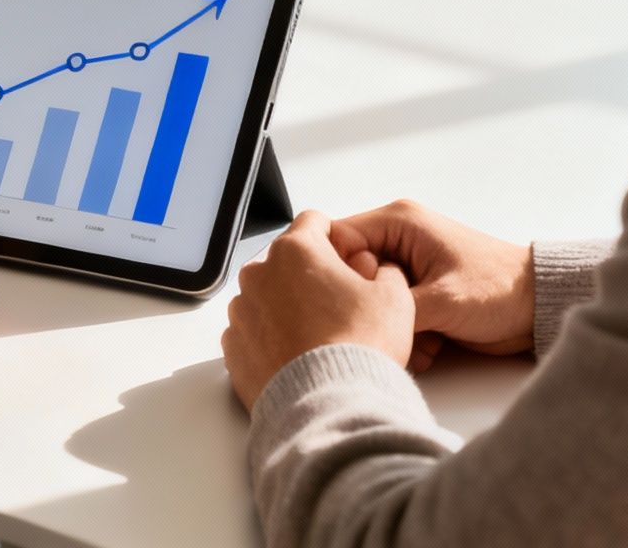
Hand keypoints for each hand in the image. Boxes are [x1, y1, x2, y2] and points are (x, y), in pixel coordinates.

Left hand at [222, 211, 414, 411]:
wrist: (329, 404)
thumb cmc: (359, 347)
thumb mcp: (394, 297)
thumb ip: (385, 270)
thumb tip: (379, 271)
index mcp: (296, 250)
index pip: (314, 222)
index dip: (337, 239)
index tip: (349, 261)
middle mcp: (259, 274)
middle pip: (289, 261)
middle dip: (311, 276)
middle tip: (340, 305)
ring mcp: (241, 311)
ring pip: (268, 296)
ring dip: (289, 307)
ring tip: (320, 337)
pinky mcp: (232, 347)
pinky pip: (253, 331)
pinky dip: (271, 338)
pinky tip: (298, 356)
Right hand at [329, 199, 533, 371]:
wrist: (538, 309)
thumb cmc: (499, 290)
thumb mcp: (440, 300)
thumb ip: (390, 305)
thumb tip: (354, 318)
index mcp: (399, 222)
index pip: (339, 240)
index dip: (340, 274)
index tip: (355, 304)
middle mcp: (398, 239)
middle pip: (352, 275)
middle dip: (370, 308)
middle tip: (393, 329)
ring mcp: (406, 267)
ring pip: (370, 299)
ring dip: (391, 327)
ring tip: (422, 343)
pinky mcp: (416, 292)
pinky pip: (390, 313)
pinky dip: (405, 335)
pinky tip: (431, 348)